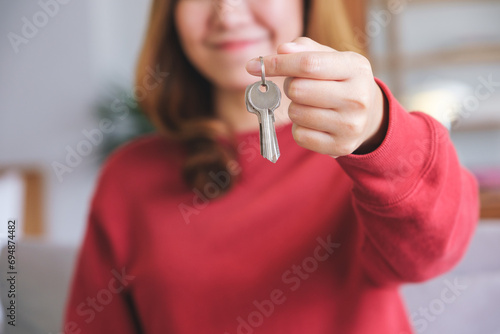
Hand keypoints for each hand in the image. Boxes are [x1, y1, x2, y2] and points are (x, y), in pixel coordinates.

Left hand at [246, 37, 387, 157]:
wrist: (370, 116)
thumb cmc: (341, 81)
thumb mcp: (331, 58)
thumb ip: (305, 50)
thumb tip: (282, 50)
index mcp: (356, 68)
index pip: (308, 64)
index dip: (277, 64)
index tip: (254, 66)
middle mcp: (357, 98)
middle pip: (298, 90)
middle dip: (290, 86)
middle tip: (300, 86)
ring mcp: (350, 125)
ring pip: (296, 113)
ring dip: (295, 107)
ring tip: (311, 105)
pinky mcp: (341, 146)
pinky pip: (300, 135)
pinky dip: (299, 128)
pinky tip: (314, 122)